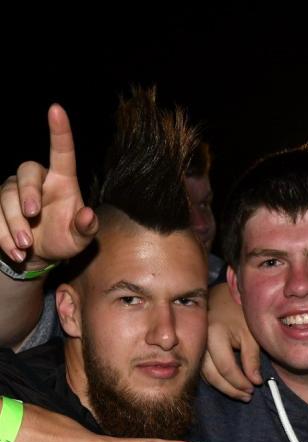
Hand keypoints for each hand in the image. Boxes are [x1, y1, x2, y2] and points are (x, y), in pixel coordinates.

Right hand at [0, 104, 96, 266]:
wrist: (38, 256)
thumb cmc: (64, 239)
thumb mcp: (80, 239)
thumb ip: (85, 228)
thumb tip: (89, 215)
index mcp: (62, 181)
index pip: (62, 152)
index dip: (59, 131)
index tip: (56, 109)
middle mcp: (37, 181)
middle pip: (25, 173)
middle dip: (27, 194)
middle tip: (33, 216)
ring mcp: (12, 191)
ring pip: (5, 197)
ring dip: (14, 224)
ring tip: (26, 247)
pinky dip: (2, 236)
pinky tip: (16, 252)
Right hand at [201, 282, 261, 400]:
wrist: (224, 296)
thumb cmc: (240, 312)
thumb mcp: (250, 333)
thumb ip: (252, 359)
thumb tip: (255, 382)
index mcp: (214, 334)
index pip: (226, 368)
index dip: (240, 382)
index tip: (253, 389)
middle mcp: (200, 341)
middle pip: (212, 375)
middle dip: (231, 389)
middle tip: (247, 396)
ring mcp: (195, 345)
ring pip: (205, 375)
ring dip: (223, 387)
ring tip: (240, 393)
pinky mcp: (196, 348)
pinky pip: (203, 369)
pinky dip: (215, 379)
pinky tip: (228, 383)